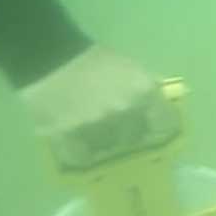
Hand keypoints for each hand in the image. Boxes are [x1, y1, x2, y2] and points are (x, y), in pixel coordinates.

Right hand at [17, 45, 180, 170]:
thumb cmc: (93, 60)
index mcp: (143, 92)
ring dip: (104, 142)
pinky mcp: (68, 136)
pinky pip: (81, 157)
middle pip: (135, 137)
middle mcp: (123, 112)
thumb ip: (146, 87)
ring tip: (94, 131)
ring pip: (108, 148)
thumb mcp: (129, 67)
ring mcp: (96, 126)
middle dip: (129, 133)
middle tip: (120, 128)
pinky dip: (81, 153)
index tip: (155, 130)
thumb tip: (161, 102)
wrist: (49, 58)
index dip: (161, 128)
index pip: (166, 123)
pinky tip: (78, 143)